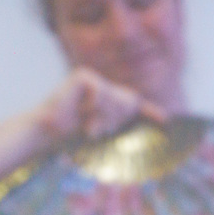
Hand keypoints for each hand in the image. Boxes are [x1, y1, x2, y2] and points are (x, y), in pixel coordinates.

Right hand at [37, 66, 167, 141]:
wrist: (46, 134)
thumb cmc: (72, 139)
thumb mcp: (104, 136)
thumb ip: (123, 131)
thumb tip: (147, 135)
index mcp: (110, 104)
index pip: (136, 106)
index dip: (151, 113)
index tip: (167, 122)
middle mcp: (105, 89)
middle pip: (131, 101)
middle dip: (119, 120)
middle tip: (98, 132)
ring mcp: (94, 79)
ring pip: (117, 100)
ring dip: (104, 118)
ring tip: (88, 127)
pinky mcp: (84, 75)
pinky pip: (101, 93)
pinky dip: (93, 107)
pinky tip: (80, 113)